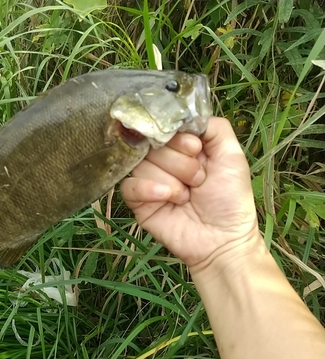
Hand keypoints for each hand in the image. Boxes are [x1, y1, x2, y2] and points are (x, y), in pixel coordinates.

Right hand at [121, 117, 260, 268]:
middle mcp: (163, 159)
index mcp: (182, 146)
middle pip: (153, 143)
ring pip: (142, 163)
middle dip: (180, 163)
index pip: (165, 126)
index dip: (180, 138)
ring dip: (171, 180)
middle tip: (198, 180)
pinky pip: (129, 185)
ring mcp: (148, 179)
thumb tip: (186, 115)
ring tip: (187, 195)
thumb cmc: (229, 198)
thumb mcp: (231, 155)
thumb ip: (214, 127)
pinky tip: (168, 199)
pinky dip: (150, 189)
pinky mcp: (137, 200)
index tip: (196, 151)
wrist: (222, 239)